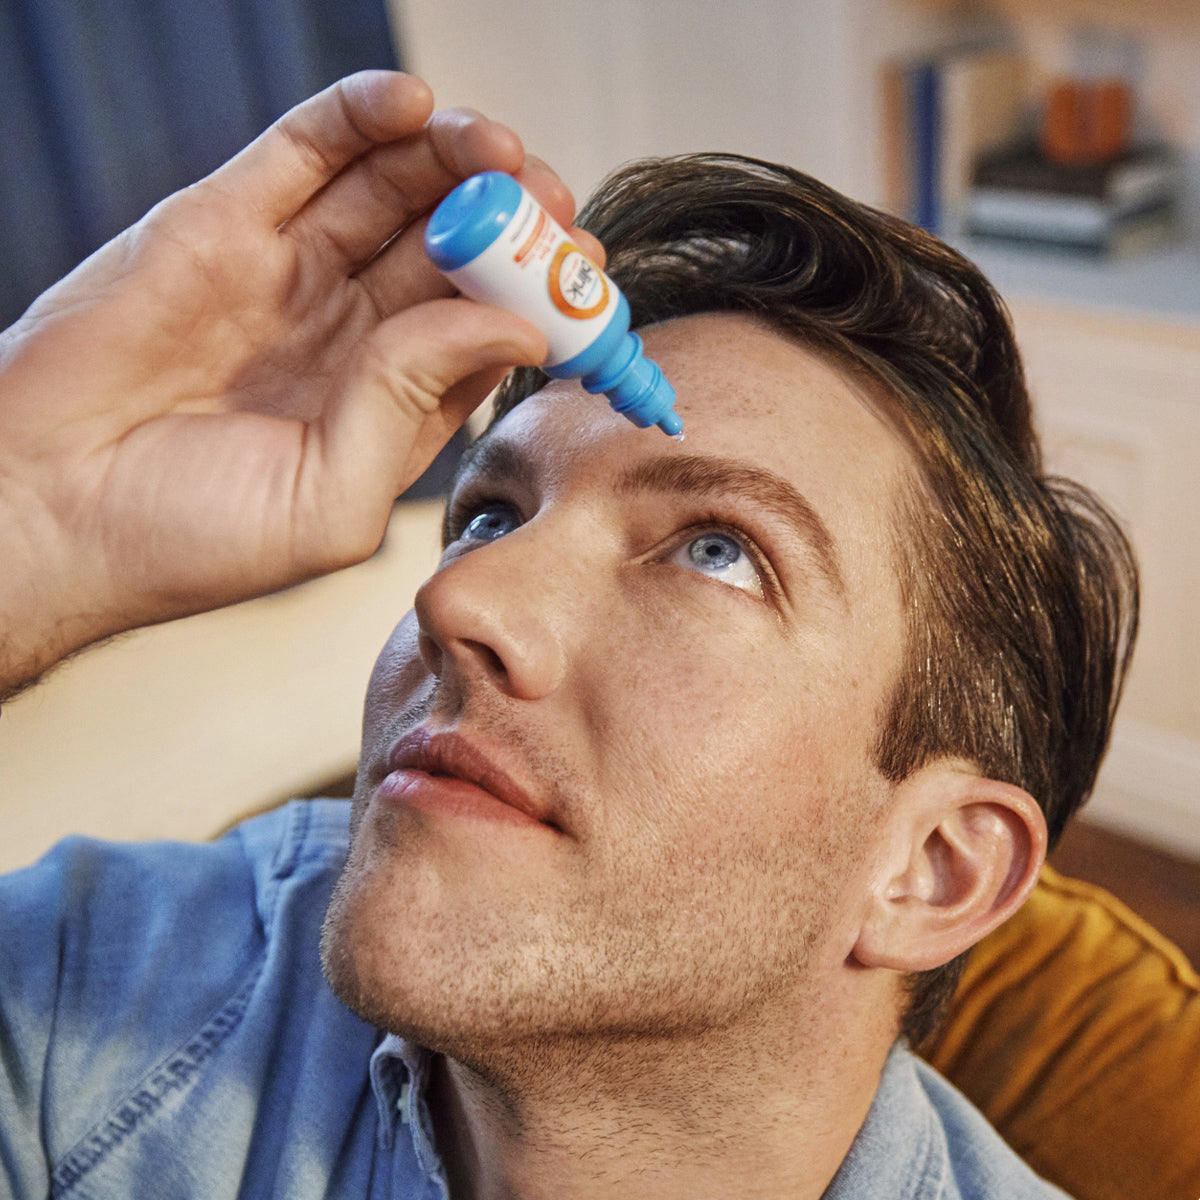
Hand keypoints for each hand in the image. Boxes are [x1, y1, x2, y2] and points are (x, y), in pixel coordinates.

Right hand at [0, 71, 594, 695]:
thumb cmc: (187, 539)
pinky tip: (411, 106)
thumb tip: (516, 328)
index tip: (586, 273)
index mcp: (387, 407)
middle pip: (452, 254)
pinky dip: (360, 118)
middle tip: (549, 197)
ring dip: (453, 159)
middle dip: (509, 219)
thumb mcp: (331, 502)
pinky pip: (307, 153)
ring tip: (497, 149)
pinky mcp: (223, 222)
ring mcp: (289, 272)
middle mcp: (348, 334)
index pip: (486, 333)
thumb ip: (416, 408)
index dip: (539, 297)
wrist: (42, 511)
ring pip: (392, 193)